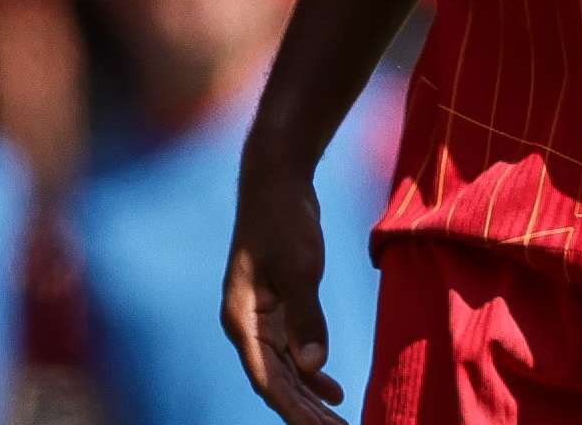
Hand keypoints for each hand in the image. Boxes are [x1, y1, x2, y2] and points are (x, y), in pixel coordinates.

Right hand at [223, 159, 348, 424]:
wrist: (275, 182)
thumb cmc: (282, 220)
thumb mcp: (299, 268)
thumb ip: (306, 318)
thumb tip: (313, 367)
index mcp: (241, 319)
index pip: (268, 380)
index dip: (294, 411)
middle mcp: (246, 325)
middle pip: (276, 383)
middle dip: (306, 413)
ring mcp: (260, 318)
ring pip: (285, 372)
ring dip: (310, 399)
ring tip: (339, 423)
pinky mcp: (276, 308)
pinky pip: (292, 352)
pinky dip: (312, 374)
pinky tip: (333, 390)